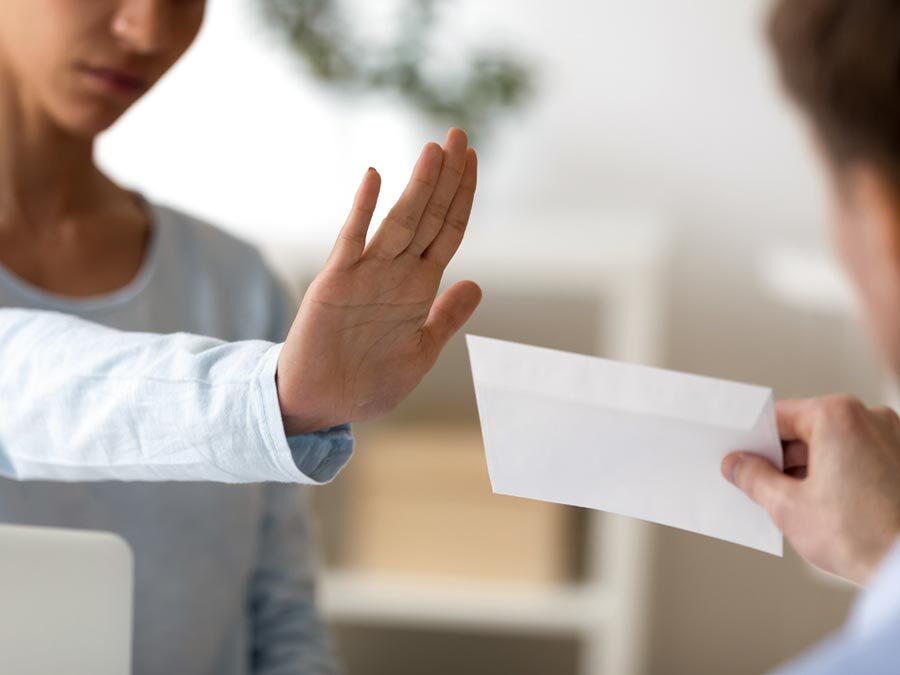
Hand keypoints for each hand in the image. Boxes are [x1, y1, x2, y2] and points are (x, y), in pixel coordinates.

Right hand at [277, 128, 480, 433]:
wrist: (321, 404)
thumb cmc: (369, 383)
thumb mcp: (421, 352)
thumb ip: (446, 318)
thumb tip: (478, 285)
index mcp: (419, 289)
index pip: (448, 231)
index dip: (462, 197)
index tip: (472, 160)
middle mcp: (396, 273)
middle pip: (429, 216)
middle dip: (446, 178)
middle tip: (460, 135)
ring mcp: (366, 275)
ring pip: (400, 221)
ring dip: (419, 185)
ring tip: (436, 149)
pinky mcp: (335, 283)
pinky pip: (351, 241)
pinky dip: (362, 209)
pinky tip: (374, 178)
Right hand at [722, 396, 899, 584]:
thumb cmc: (864, 537)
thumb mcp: (787, 506)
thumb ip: (754, 477)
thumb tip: (739, 465)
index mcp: (837, 416)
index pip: (778, 416)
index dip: (754, 440)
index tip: (740, 457)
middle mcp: (870, 417)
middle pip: (807, 428)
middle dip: (782, 458)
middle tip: (762, 486)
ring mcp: (894, 438)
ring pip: (834, 444)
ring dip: (810, 468)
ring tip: (798, 503)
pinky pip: (859, 457)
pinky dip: (839, 473)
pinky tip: (828, 504)